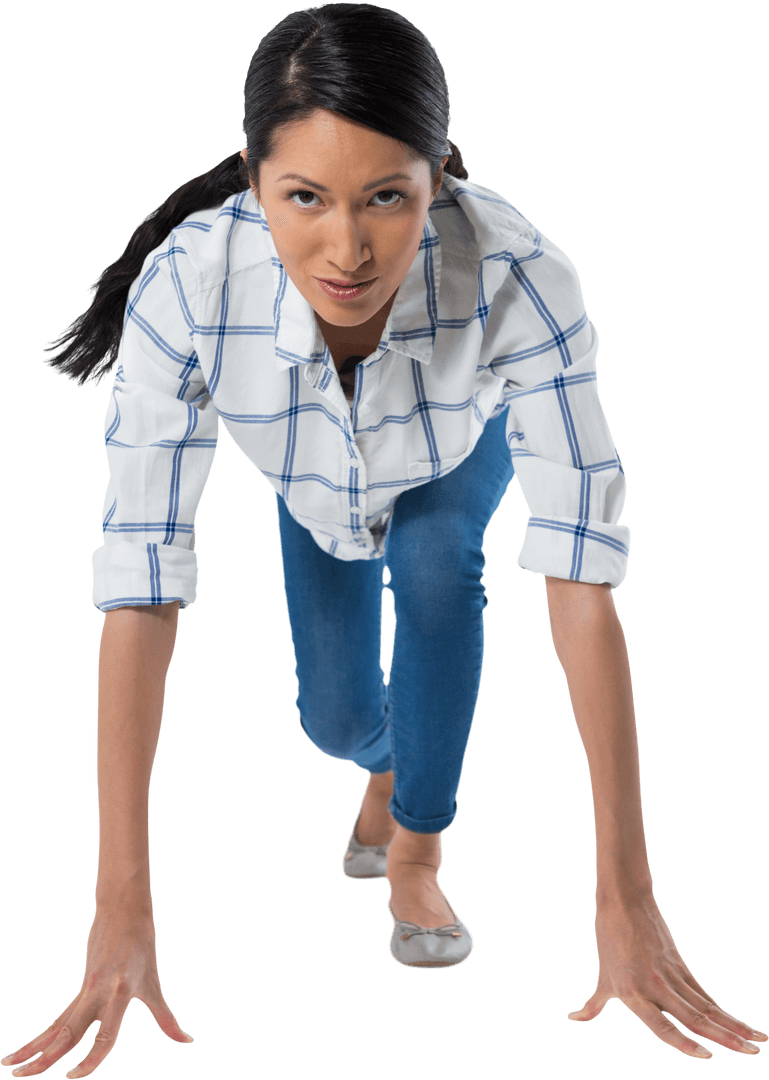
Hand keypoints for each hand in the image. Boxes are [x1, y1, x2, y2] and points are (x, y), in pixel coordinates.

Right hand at [0, 907, 193, 1076]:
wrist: (122, 907)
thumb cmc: (143, 945)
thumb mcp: (154, 983)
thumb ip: (167, 1018)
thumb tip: (189, 1042)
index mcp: (121, 992)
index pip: (105, 1034)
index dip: (91, 1057)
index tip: (73, 1076)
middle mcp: (99, 992)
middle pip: (69, 1031)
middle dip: (45, 1056)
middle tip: (23, 1077)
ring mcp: (86, 989)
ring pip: (57, 1025)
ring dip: (33, 1047)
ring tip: (9, 1067)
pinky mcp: (81, 986)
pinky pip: (59, 1017)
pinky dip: (42, 1034)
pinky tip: (24, 1048)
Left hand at [568, 892, 766, 1058]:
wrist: (624, 901)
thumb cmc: (609, 941)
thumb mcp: (602, 977)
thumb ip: (593, 1004)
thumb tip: (572, 1017)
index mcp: (632, 993)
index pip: (660, 1025)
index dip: (682, 1042)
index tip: (706, 1056)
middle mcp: (654, 986)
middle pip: (693, 1017)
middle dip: (724, 1038)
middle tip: (750, 1054)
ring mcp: (670, 975)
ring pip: (706, 1006)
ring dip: (733, 1026)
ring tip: (755, 1044)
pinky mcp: (680, 965)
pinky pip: (703, 993)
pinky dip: (722, 1010)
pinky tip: (740, 1024)